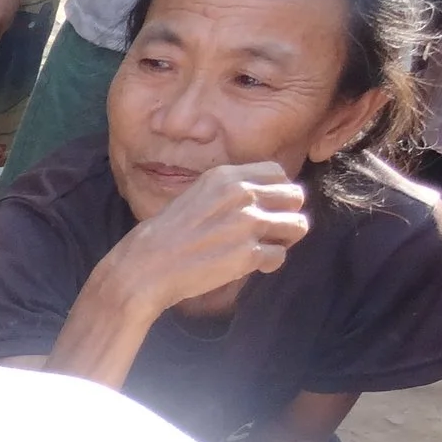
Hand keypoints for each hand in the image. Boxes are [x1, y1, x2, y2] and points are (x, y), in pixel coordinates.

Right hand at [120, 161, 309, 310]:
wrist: (145, 268)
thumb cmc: (164, 236)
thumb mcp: (195, 196)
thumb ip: (228, 193)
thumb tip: (260, 200)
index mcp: (226, 177)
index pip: (278, 173)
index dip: (277, 192)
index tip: (266, 208)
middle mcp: (242, 195)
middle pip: (295, 196)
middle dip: (286, 214)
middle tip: (270, 231)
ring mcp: (248, 224)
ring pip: (297, 225)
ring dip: (284, 239)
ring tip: (264, 249)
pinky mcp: (249, 254)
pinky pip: (280, 255)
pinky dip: (270, 263)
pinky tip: (252, 266)